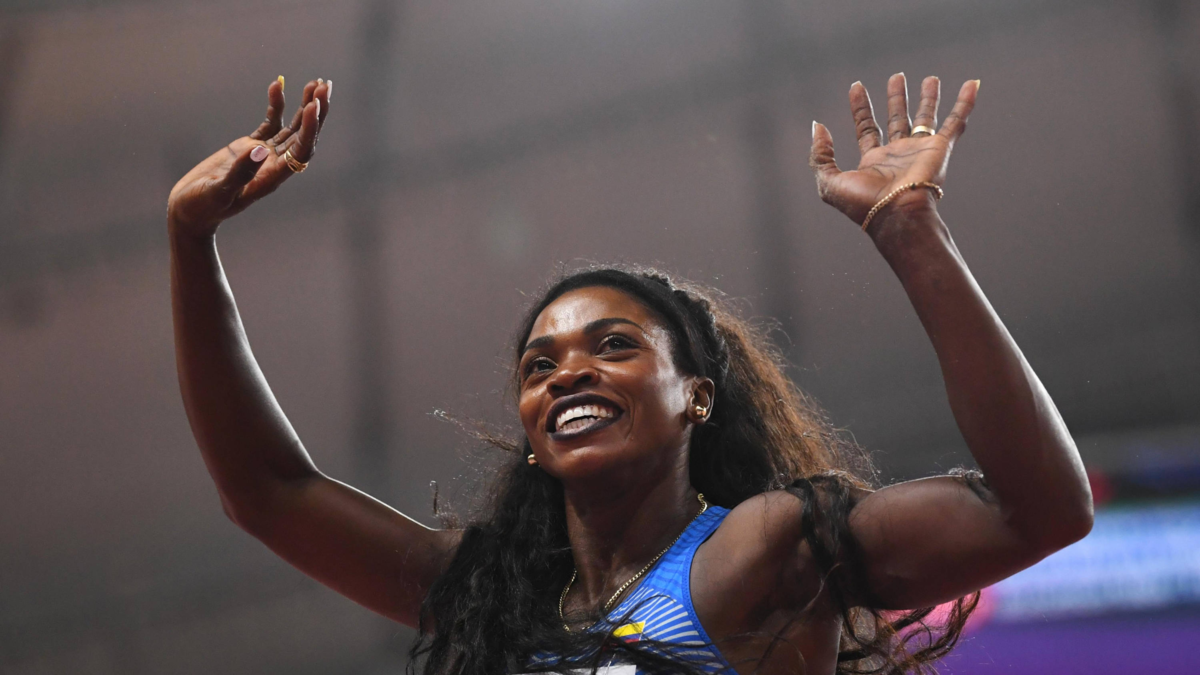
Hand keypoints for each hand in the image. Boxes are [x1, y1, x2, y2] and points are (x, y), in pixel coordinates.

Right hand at [167, 77, 331, 236]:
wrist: (190, 211)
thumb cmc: (202, 207)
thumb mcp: (219, 192)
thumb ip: (240, 173)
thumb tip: (261, 150)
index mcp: (272, 178)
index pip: (301, 151)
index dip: (311, 129)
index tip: (314, 106)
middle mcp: (274, 166)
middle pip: (304, 136)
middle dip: (317, 112)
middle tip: (325, 86)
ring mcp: (264, 155)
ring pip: (292, 128)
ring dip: (305, 106)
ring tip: (315, 83)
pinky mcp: (250, 148)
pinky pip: (270, 123)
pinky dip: (276, 106)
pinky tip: (277, 86)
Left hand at [810, 75, 977, 229]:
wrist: (896, 214)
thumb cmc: (863, 204)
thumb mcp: (829, 182)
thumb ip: (820, 155)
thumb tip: (818, 126)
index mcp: (873, 161)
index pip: (866, 128)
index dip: (861, 108)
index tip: (856, 86)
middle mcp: (898, 154)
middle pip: (898, 119)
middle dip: (896, 98)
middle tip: (896, 77)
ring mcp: (920, 150)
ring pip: (926, 118)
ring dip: (928, 98)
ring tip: (930, 79)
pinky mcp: (940, 148)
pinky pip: (955, 121)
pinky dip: (965, 103)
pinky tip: (971, 86)